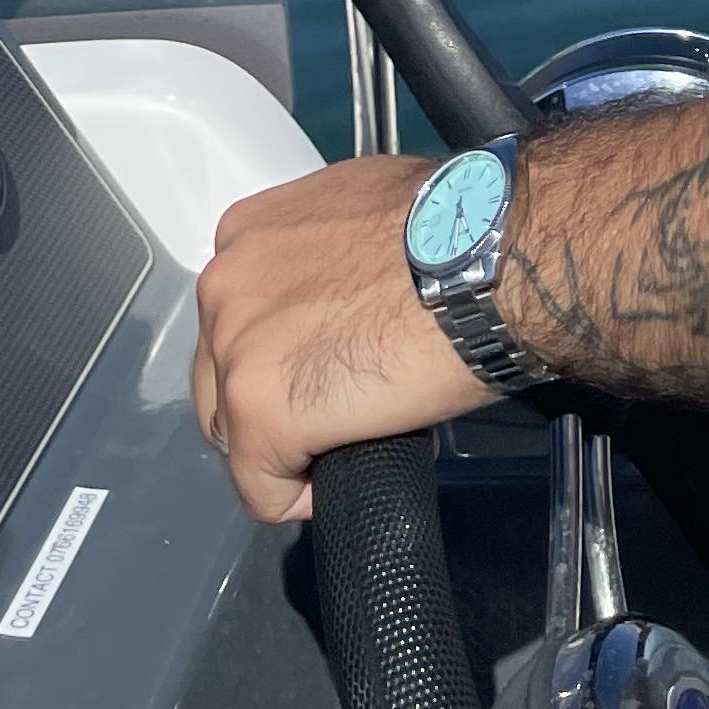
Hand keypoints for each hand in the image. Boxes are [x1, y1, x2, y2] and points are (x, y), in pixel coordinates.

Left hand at [193, 154, 492, 522]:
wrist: (485, 263)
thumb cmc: (448, 230)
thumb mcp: (360, 210)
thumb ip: (325, 254)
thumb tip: (343, 288)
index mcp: (245, 234)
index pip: (238, 320)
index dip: (282, 353)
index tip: (331, 365)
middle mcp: (223, 287)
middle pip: (224, 376)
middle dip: (271, 401)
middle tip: (340, 406)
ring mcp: (235, 353)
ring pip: (236, 435)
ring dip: (283, 447)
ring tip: (346, 441)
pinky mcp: (260, 416)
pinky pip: (261, 489)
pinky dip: (296, 498)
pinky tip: (338, 482)